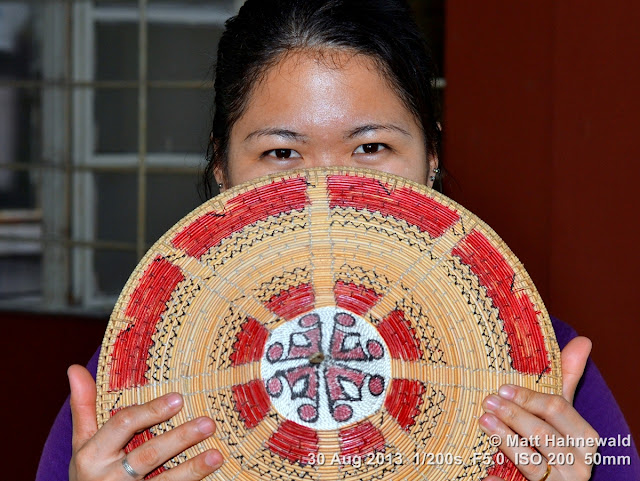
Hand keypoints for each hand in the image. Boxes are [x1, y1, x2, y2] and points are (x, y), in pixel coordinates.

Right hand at [68, 365, 222, 479]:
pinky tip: (210, 473)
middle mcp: (108, 478)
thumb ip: (84, 408)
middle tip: (208, 423)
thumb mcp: (81, 443)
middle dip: (179, 438)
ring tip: (217, 455)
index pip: (123, 426)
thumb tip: (74, 368)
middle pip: (148, 454)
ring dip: (192, 469)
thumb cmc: (90, 472)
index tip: (178, 398)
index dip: (150, 411)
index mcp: (92, 455)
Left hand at [479, 337, 598, 480]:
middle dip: (513, 415)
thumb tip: (582, 340)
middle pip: (543, 433)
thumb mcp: (560, 411)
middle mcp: (578, 464)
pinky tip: (484, 472)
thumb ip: (567, 378)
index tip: (502, 388)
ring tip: (482, 420)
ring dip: (503, 439)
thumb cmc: (552, 437)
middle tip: (486, 401)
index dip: (529, 397)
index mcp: (585, 437)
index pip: (558, 409)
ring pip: (530, 460)